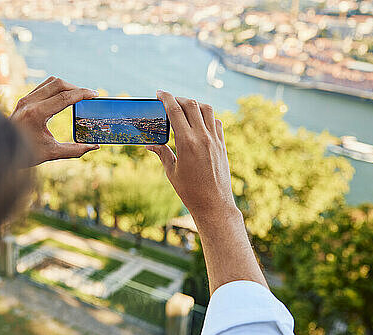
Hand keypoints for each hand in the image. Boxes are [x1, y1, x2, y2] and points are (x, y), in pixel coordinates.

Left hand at [10, 77, 99, 165]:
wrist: (0, 151)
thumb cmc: (25, 154)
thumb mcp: (52, 153)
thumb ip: (74, 150)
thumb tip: (94, 147)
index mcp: (37, 114)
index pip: (64, 97)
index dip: (82, 94)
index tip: (95, 94)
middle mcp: (30, 102)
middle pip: (58, 84)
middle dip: (76, 88)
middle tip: (88, 96)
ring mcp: (25, 99)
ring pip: (50, 82)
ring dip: (66, 86)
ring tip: (77, 96)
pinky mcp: (23, 100)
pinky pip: (43, 87)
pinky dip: (56, 88)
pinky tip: (64, 97)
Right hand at [147, 90, 237, 221]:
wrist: (214, 204)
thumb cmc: (190, 191)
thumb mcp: (171, 172)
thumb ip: (162, 154)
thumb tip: (150, 144)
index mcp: (186, 143)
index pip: (176, 111)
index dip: (166, 98)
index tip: (159, 93)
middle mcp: (202, 137)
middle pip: (191, 105)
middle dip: (178, 99)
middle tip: (169, 101)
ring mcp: (215, 140)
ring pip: (206, 110)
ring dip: (194, 104)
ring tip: (184, 108)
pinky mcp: (223, 145)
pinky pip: (216, 122)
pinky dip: (207, 116)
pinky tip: (199, 122)